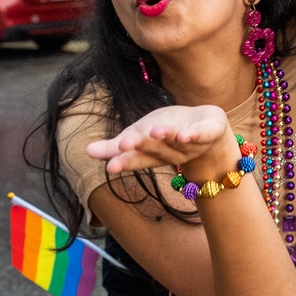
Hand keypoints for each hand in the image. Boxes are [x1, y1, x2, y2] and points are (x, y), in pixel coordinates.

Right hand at [87, 104, 233, 176]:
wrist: (207, 128)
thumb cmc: (168, 132)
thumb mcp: (140, 137)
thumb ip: (116, 147)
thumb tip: (86, 151)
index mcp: (153, 154)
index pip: (137, 159)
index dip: (125, 163)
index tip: (110, 167)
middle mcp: (171, 152)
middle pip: (155, 150)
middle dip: (141, 147)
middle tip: (124, 145)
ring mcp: (191, 145)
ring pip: (175, 141)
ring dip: (164, 137)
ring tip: (153, 131)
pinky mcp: (209, 133)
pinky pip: (202, 135)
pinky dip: (193, 135)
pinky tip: (185, 135)